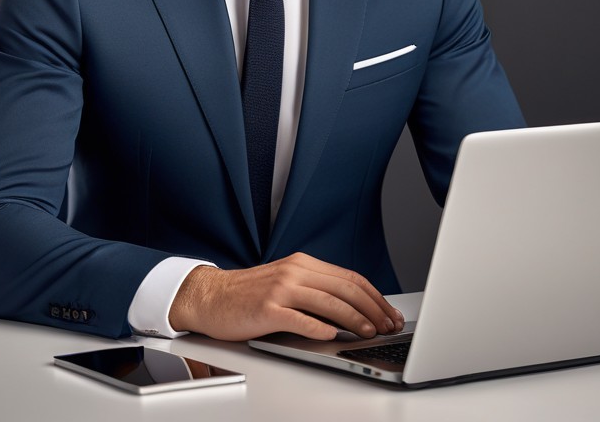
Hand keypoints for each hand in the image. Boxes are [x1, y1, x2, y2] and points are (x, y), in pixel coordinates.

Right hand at [168, 252, 404, 340]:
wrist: (210, 297)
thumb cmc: (248, 295)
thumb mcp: (285, 283)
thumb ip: (315, 290)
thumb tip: (354, 310)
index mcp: (302, 264)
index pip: (350, 278)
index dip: (375, 296)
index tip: (389, 313)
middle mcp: (294, 272)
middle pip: (345, 288)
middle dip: (373, 309)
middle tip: (388, 325)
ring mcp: (280, 290)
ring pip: (329, 302)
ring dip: (355, 318)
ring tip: (370, 332)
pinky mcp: (267, 310)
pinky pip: (300, 319)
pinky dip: (320, 327)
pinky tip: (333, 335)